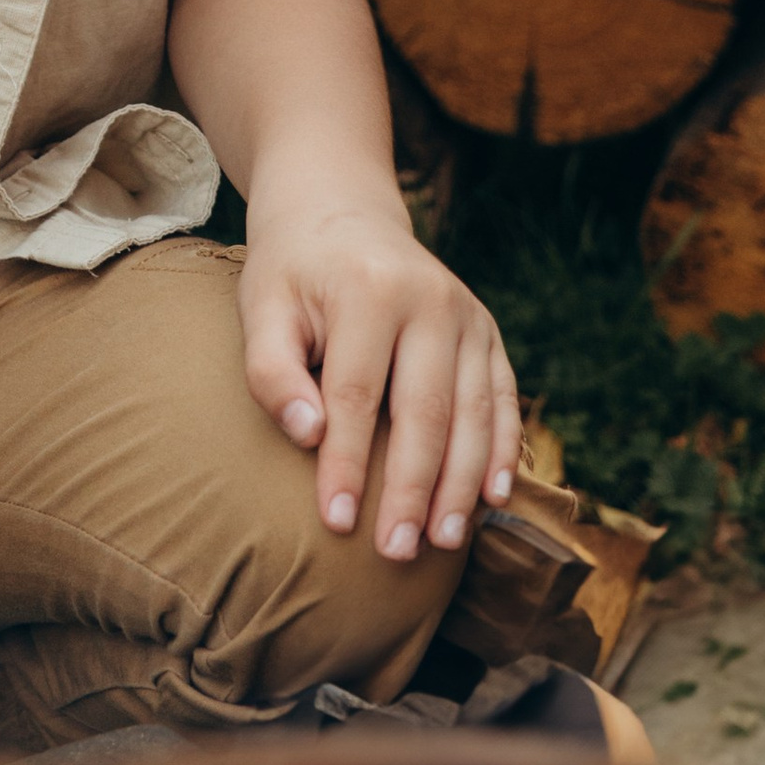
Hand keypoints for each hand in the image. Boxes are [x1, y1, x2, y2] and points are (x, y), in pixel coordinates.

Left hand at [238, 201, 519, 566]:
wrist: (339, 211)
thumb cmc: (292, 273)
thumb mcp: (262, 307)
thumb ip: (272, 370)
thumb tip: (308, 435)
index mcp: (369, 290)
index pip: (357, 395)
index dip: (347, 463)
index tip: (335, 522)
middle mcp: (431, 300)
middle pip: (424, 412)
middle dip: (410, 490)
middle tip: (395, 553)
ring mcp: (469, 315)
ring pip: (473, 414)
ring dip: (460, 486)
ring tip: (441, 543)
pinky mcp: (488, 331)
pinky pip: (503, 400)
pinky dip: (501, 452)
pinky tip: (491, 501)